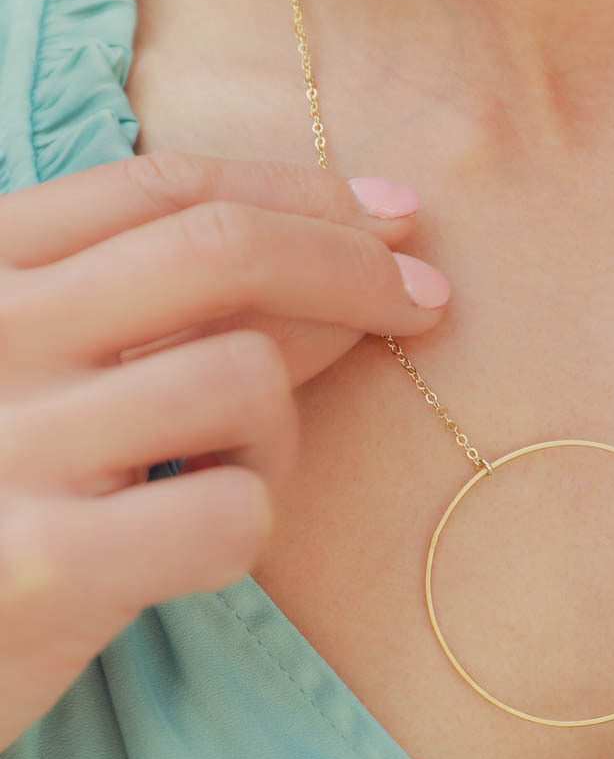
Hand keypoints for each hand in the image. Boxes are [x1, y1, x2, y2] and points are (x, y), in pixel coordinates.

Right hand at [0, 151, 448, 751]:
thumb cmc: (1, 497)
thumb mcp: (53, 374)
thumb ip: (162, 308)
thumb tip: (352, 249)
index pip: (166, 190)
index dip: (301, 193)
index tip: (395, 214)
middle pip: (223, 251)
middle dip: (355, 265)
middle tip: (426, 298)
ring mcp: (10, 447)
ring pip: (244, 380)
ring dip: (281, 431)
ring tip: (237, 474)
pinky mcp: (46, 567)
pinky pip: (233, 511)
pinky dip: (251, 522)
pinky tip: (202, 544)